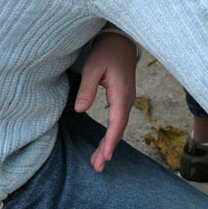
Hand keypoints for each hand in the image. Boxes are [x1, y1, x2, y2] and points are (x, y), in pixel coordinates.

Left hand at [75, 31, 137, 172]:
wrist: (120, 41)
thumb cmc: (106, 52)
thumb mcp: (92, 67)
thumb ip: (86, 88)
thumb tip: (80, 110)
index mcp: (121, 93)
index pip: (117, 122)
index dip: (111, 140)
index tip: (105, 156)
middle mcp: (127, 99)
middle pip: (119, 129)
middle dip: (108, 148)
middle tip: (97, 167)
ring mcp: (127, 100)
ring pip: (119, 126)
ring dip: (109, 144)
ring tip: (98, 162)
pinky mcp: (123, 99)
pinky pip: (118, 121)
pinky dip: (112, 135)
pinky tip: (105, 144)